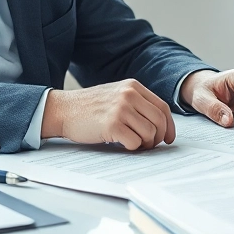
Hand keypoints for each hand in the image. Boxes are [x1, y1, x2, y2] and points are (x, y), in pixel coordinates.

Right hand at [41, 80, 175, 150]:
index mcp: (132, 86)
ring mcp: (121, 109)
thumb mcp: (116, 95)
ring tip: (133, 143)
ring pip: (150, 133)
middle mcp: (129, 95)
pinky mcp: (112, 124)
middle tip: (150, 145)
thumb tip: (159, 124)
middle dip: (159, 137)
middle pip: (159, 121)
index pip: (162, 107)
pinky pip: (135, 142)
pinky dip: (132, 147)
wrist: (64, 109)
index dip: (169, 125)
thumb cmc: (89, 107)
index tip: (168, 138)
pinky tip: (122, 143)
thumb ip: (136, 102)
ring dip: (145, 144)